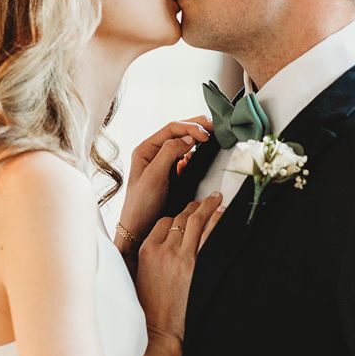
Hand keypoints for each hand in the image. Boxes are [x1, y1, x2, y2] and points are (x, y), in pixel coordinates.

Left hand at [118, 117, 212, 237]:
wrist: (140, 229)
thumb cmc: (141, 205)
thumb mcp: (154, 176)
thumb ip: (169, 153)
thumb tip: (188, 138)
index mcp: (146, 149)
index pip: (171, 129)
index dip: (190, 127)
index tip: (206, 134)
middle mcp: (154, 152)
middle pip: (179, 131)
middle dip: (197, 126)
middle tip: (215, 127)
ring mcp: (164, 162)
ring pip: (185, 142)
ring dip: (199, 137)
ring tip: (213, 135)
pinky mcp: (173, 173)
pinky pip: (187, 156)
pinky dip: (198, 152)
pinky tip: (205, 152)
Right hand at [134, 195, 224, 346]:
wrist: (159, 329)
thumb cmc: (149, 306)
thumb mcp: (141, 275)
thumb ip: (151, 255)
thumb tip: (164, 241)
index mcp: (146, 250)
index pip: (164, 222)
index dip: (176, 217)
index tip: (185, 214)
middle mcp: (163, 249)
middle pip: (180, 219)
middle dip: (193, 207)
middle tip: (204, 201)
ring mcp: (181, 256)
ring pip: (195, 222)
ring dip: (206, 207)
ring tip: (216, 198)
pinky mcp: (196, 266)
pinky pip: (209, 235)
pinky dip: (216, 221)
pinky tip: (222, 213)